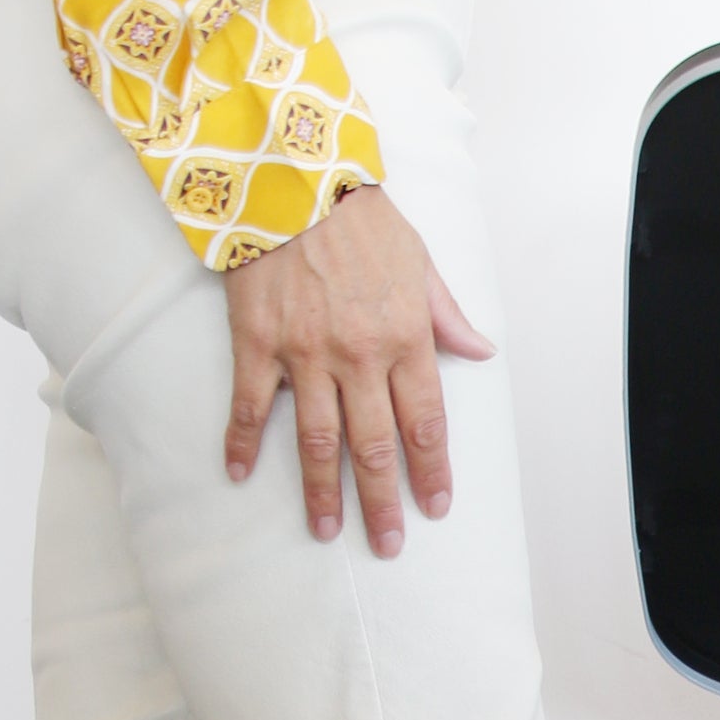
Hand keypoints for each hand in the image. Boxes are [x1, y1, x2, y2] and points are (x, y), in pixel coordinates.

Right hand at [220, 187, 494, 555]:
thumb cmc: (360, 216)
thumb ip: (448, 314)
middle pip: (376, 446)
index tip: (435, 506)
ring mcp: (305, 354)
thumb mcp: (420, 260)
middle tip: (388, 544)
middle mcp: (359, 356)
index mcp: (405, 337)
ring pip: (317, 440)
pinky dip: (241, 444)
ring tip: (328, 531)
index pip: (426, 421)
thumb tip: (481, 352)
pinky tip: (238, 474)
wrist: (293, 175)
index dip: (432, 469)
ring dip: (322, 492)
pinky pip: (249, 406)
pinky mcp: (257, 343)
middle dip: (385, 502)